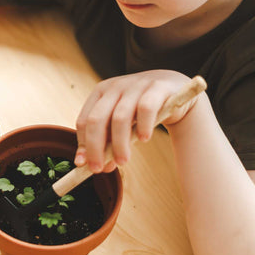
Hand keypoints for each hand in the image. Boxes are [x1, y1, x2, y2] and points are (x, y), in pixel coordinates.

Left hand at [75, 70, 197, 171]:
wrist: (171, 88)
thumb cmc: (140, 110)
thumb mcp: (120, 123)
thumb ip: (108, 141)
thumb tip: (98, 167)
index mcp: (100, 93)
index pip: (84, 120)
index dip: (83, 144)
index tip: (84, 164)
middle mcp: (115, 87)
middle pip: (97, 119)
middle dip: (95, 147)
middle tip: (99, 169)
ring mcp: (135, 86)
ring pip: (120, 117)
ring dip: (119, 144)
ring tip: (123, 161)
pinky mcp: (157, 88)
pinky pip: (146, 108)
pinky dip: (143, 126)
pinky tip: (144, 139)